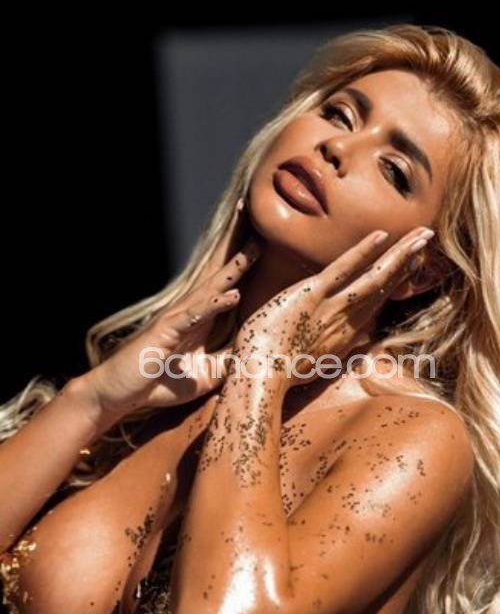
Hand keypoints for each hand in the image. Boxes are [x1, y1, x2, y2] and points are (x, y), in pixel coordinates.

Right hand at [85, 199, 260, 416]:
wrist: (121, 395)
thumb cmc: (159, 383)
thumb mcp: (206, 375)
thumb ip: (228, 361)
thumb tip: (255, 352)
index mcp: (202, 318)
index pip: (227, 285)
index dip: (244, 262)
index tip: (264, 239)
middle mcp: (191, 311)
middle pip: (220, 274)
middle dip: (240, 248)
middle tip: (257, 218)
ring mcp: (178, 318)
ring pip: (210, 287)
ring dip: (233, 269)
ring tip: (254, 249)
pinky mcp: (166, 331)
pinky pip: (194, 315)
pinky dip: (214, 305)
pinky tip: (232, 295)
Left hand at [233, 226, 434, 388]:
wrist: (260, 377)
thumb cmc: (278, 373)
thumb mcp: (316, 364)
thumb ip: (338, 348)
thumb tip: (361, 340)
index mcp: (344, 335)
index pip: (375, 301)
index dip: (395, 280)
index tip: (410, 263)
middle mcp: (345, 321)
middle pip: (382, 286)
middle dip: (406, 261)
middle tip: (426, 239)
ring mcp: (330, 307)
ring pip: (373, 277)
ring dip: (399, 254)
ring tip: (421, 235)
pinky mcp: (311, 296)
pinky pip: (342, 270)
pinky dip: (362, 252)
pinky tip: (382, 236)